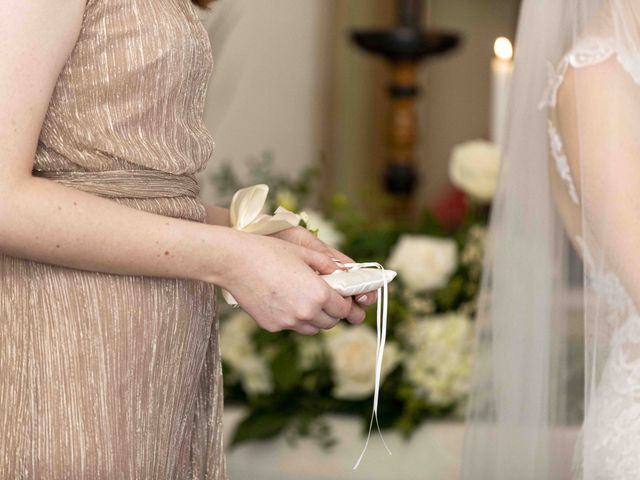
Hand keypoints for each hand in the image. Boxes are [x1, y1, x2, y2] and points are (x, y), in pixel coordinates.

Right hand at [218, 232, 367, 334]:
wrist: (235, 262)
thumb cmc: (269, 252)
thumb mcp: (304, 253)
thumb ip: (327, 265)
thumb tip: (341, 273)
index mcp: (318, 294)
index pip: (343, 309)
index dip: (344, 302)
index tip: (340, 296)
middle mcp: (306, 312)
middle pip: (330, 322)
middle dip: (331, 311)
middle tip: (324, 297)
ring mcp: (288, 322)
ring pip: (312, 329)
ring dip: (315, 318)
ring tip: (305, 300)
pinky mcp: (272, 326)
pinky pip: (291, 326)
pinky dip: (293, 318)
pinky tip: (284, 301)